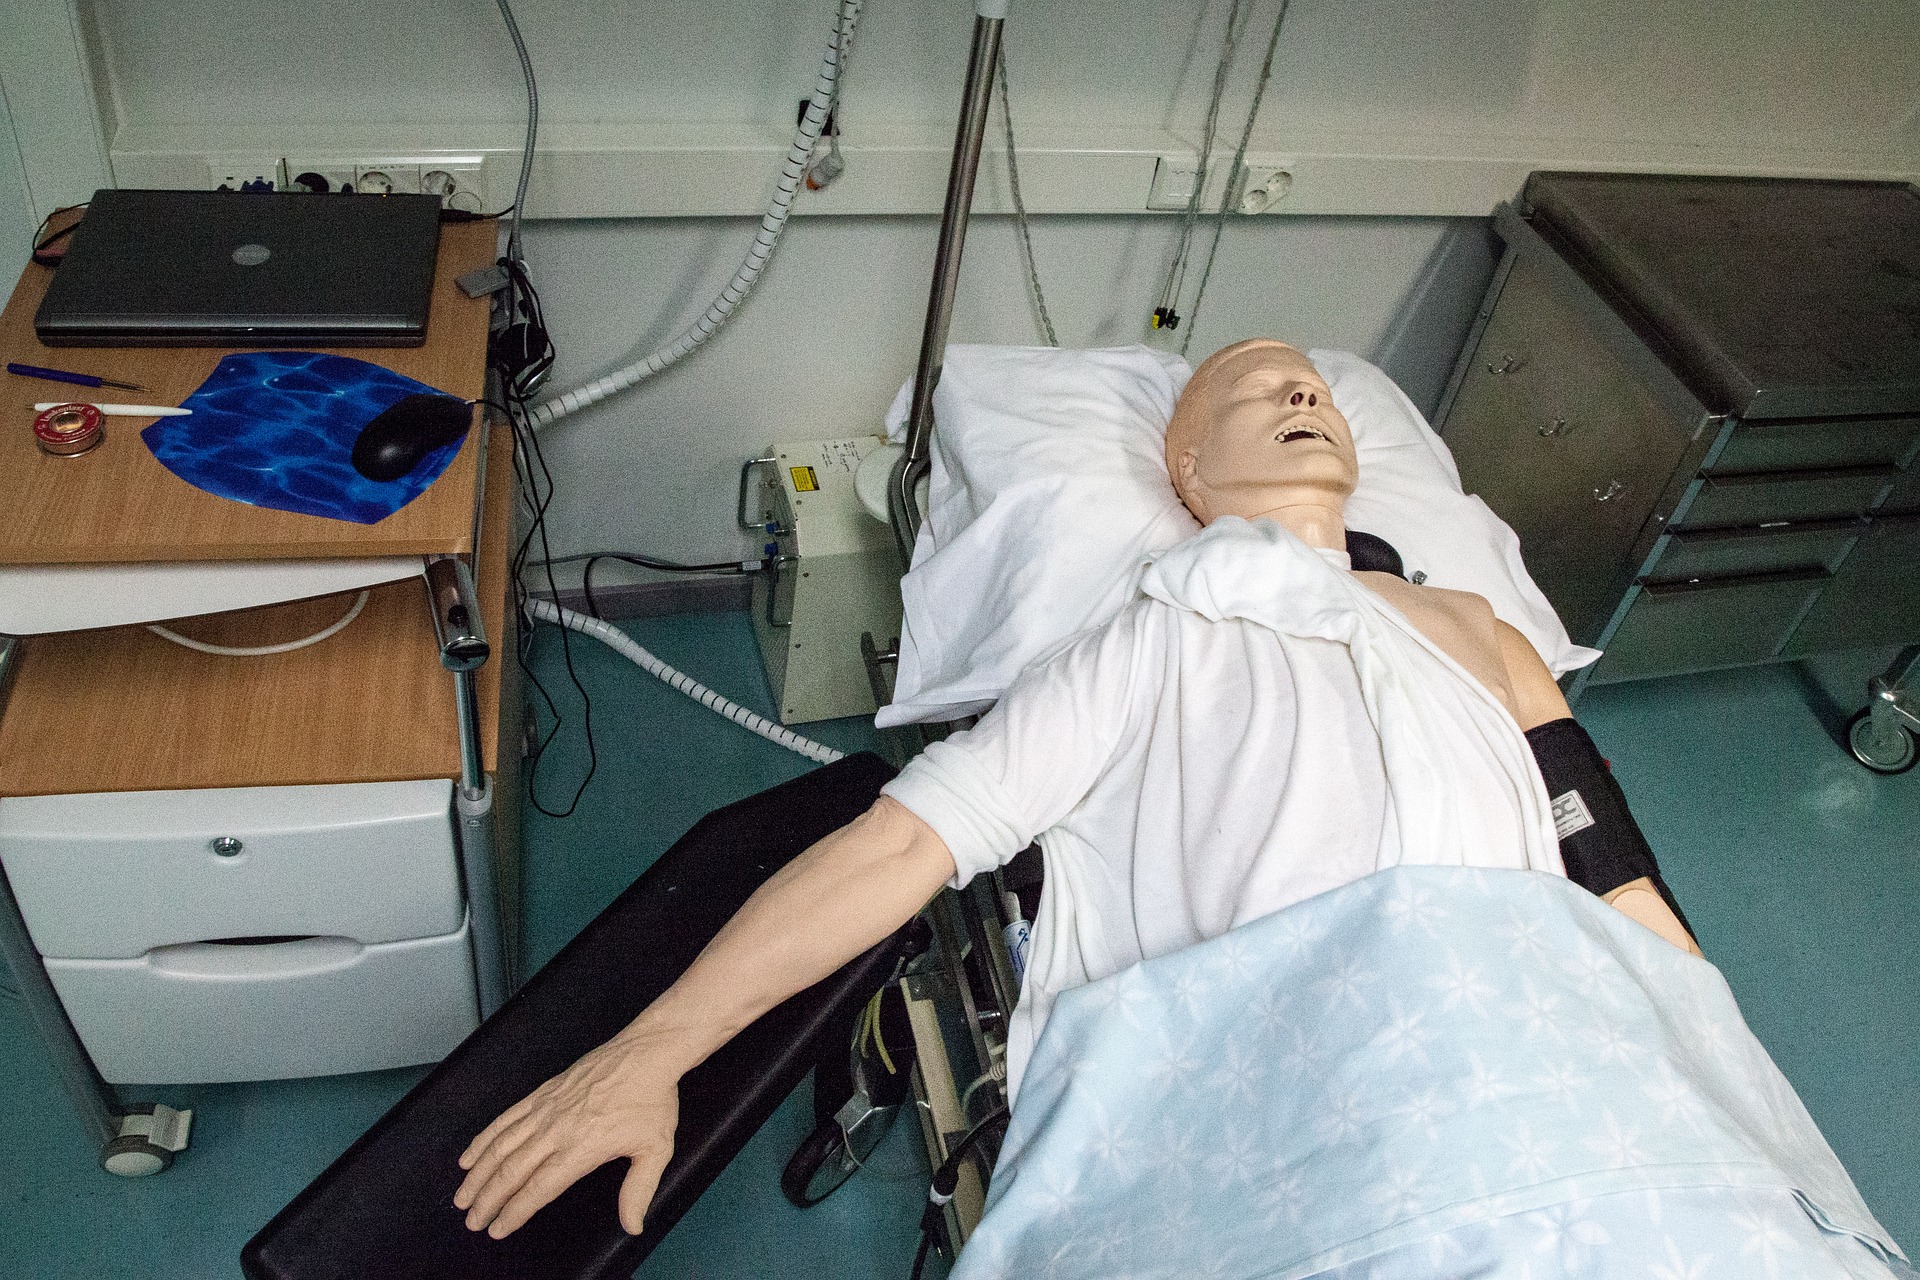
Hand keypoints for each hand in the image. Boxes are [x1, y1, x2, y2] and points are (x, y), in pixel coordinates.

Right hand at [454, 1031, 682, 1238]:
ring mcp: (545, 1110)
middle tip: (472, 1221)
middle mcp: (556, 1130)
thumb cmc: (651, 1100)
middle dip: (487, 1200)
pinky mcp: (542, 1093)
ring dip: (477, 1174)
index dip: (514, 1212)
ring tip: (462, 1197)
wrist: (646, 1053)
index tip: (496, 1229)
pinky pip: (505, 1119)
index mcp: (581, 1149)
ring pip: (501, 1146)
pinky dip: (483, 1138)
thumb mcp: (655, 1150)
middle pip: (511, 1172)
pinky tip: (470, 1155)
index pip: (538, 1189)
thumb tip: (633, 1225)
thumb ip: (638, 1191)